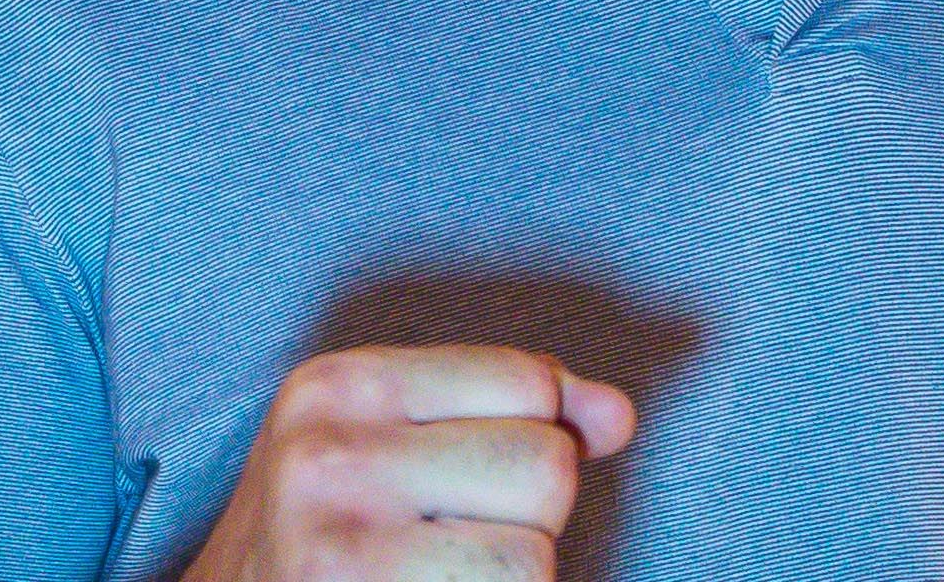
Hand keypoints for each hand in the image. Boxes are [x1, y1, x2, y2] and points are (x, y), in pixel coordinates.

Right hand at [182, 344, 637, 581]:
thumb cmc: (326, 535)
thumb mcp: (388, 444)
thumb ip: (507, 412)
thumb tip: (617, 416)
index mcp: (340, 386)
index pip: (529, 382)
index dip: (534, 436)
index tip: (470, 480)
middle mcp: (330, 455)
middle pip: (546, 466)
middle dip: (527, 517)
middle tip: (453, 543)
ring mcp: (340, 546)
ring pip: (535, 559)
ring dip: (510, 578)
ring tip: (441, 578)